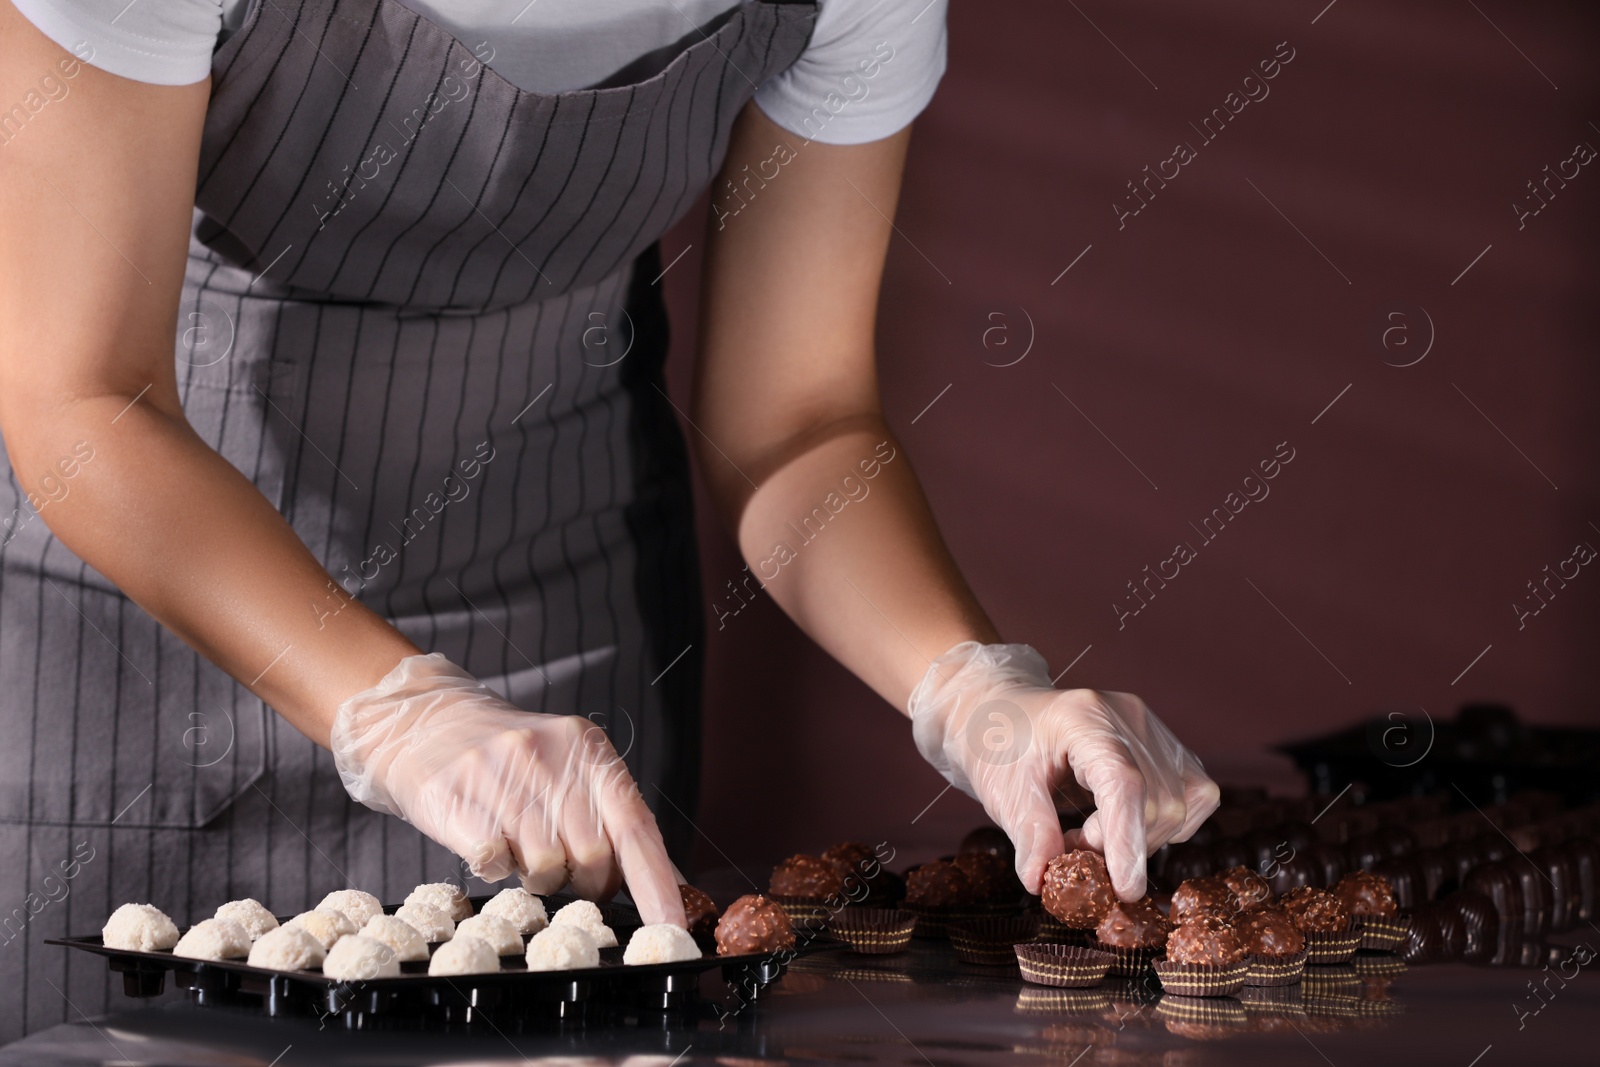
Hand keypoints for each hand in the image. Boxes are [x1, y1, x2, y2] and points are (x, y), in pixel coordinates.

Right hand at [330, 653, 686, 925]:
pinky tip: (490, 841)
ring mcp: (501, 776)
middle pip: (594, 858)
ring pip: (545, 869)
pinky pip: (496, 864)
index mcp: (588, 749)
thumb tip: (667, 879)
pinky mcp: (456, 799)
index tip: (672, 925)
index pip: (636, 826)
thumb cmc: (509, 757)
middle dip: (587, 880)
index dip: (657, 883)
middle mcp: (549, 758)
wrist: (428, 721)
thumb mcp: (568, 766)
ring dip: (539, 875)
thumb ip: (612, 814)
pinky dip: (497, 866)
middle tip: (565, 865)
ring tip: (522, 844)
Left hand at [909, 642, 1218, 899]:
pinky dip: (1157, 825)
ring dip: (1137, 839)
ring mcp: (1154, 730)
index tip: (1125, 889)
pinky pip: (1190, 798)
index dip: (1128, 840)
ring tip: (1085, 834)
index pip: (1124, 782)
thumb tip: (1043, 881)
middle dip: (1119, 845)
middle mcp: (1129, 718)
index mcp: (1084, 717)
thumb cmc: (999, 744)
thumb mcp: (1003, 790)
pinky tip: (1115, 822)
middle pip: (1156, 801)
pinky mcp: (1166, 747)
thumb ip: (1030, 834)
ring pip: (1180, 806)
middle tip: (1071, 850)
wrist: (1003, 712)